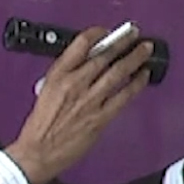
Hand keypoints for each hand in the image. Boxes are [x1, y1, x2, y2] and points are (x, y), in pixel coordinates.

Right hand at [6, 25, 152, 183]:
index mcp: (57, 75)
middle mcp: (74, 84)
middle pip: (104, 55)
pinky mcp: (100, 117)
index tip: (106, 32)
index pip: (80, 45)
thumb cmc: (40, 127)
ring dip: (134, 58)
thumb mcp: (46, 92)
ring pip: (118, 72)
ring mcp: (89, 100)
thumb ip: (66, 78)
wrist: (38, 152)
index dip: (97, 34)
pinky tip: (143, 76)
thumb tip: (86, 67)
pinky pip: (124, 96)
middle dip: (122, 41)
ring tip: (145, 49)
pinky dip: (136, 84)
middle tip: (133, 34)